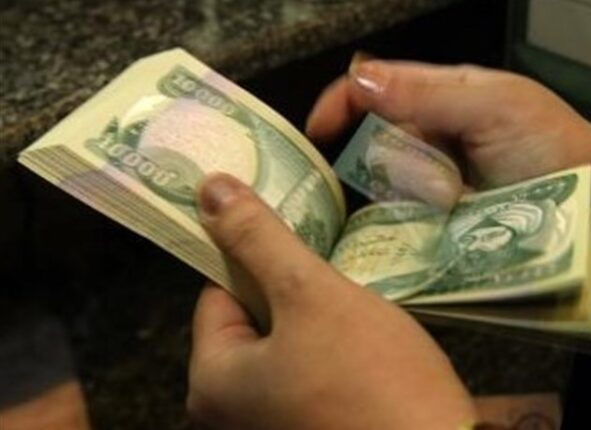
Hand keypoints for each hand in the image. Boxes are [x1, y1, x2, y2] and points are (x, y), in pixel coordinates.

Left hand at [187, 173, 476, 428]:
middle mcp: (230, 415)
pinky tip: (368, 345)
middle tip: (333, 278)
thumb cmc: (372, 380)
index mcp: (212, 384)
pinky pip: (311, 373)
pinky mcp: (312, 429)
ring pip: (286, 344)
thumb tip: (209, 189)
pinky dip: (333, 352)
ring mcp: (273, 426)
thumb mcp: (311, 295)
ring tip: (357, 312)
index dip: (258, 261)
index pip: (218, 295)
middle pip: (252, 321)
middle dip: (293, 293)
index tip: (297, 241)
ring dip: (318, 320)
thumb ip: (258, 240)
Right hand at [306, 58, 590, 209]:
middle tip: (444, 182)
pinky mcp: (439, 216)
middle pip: (377, 142)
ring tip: (459, 202)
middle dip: (401, 163)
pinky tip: (440, 223)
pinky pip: (404, 216)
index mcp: (443, 94)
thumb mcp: (495, 107)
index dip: (341, 103)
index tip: (318, 133)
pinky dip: (410, 221)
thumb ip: (428, 92)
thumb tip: (359, 78)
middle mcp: (431, 134)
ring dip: (417, 192)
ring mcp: (434, 178)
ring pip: (390, 183)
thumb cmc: (552, 146)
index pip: (374, 87)